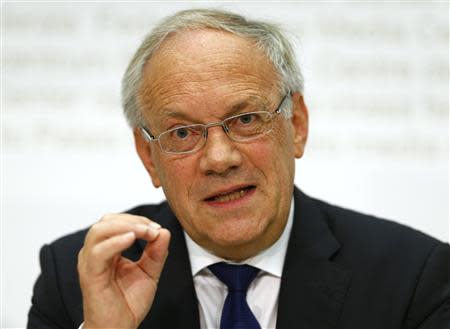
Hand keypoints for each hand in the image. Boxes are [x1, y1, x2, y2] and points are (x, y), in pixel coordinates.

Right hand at [77, 214, 170, 328]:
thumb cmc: (128, 303)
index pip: (117, 222)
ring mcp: (90, 262)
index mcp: (107, 250)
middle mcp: (95, 253)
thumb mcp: (149, 272)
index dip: (138, 221)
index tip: (157, 228)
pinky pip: (98, 252)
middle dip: (132, 220)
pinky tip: (131, 239)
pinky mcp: (90, 275)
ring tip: (145, 232)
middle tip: (152, 229)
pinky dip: (115, 242)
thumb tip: (164, 231)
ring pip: (99, 231)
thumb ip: (156, 252)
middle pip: (106, 221)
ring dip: (125, 227)